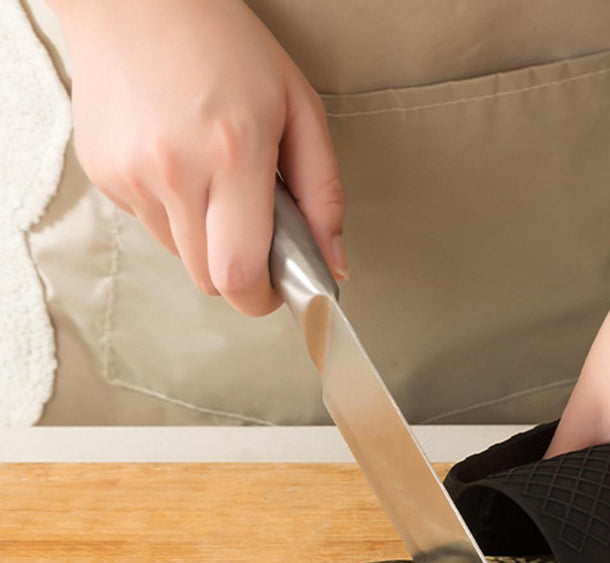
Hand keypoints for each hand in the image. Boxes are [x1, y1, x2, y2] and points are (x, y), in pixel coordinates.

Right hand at [53, 0, 346, 314]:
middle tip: (255, 234)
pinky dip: (173, 212)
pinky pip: (150, 225)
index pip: (239, 275)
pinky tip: (179, 162)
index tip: (276, 290)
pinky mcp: (104, 174)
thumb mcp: (298, 108)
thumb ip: (324, 194)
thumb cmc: (224, 45)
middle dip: (239, 273)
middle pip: (210, 280)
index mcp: (234, 154)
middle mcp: (176, 170)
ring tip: (214, 181)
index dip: (262, 298)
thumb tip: (334, 264)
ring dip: (206, 240)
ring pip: (180, 256)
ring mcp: (131, 175)